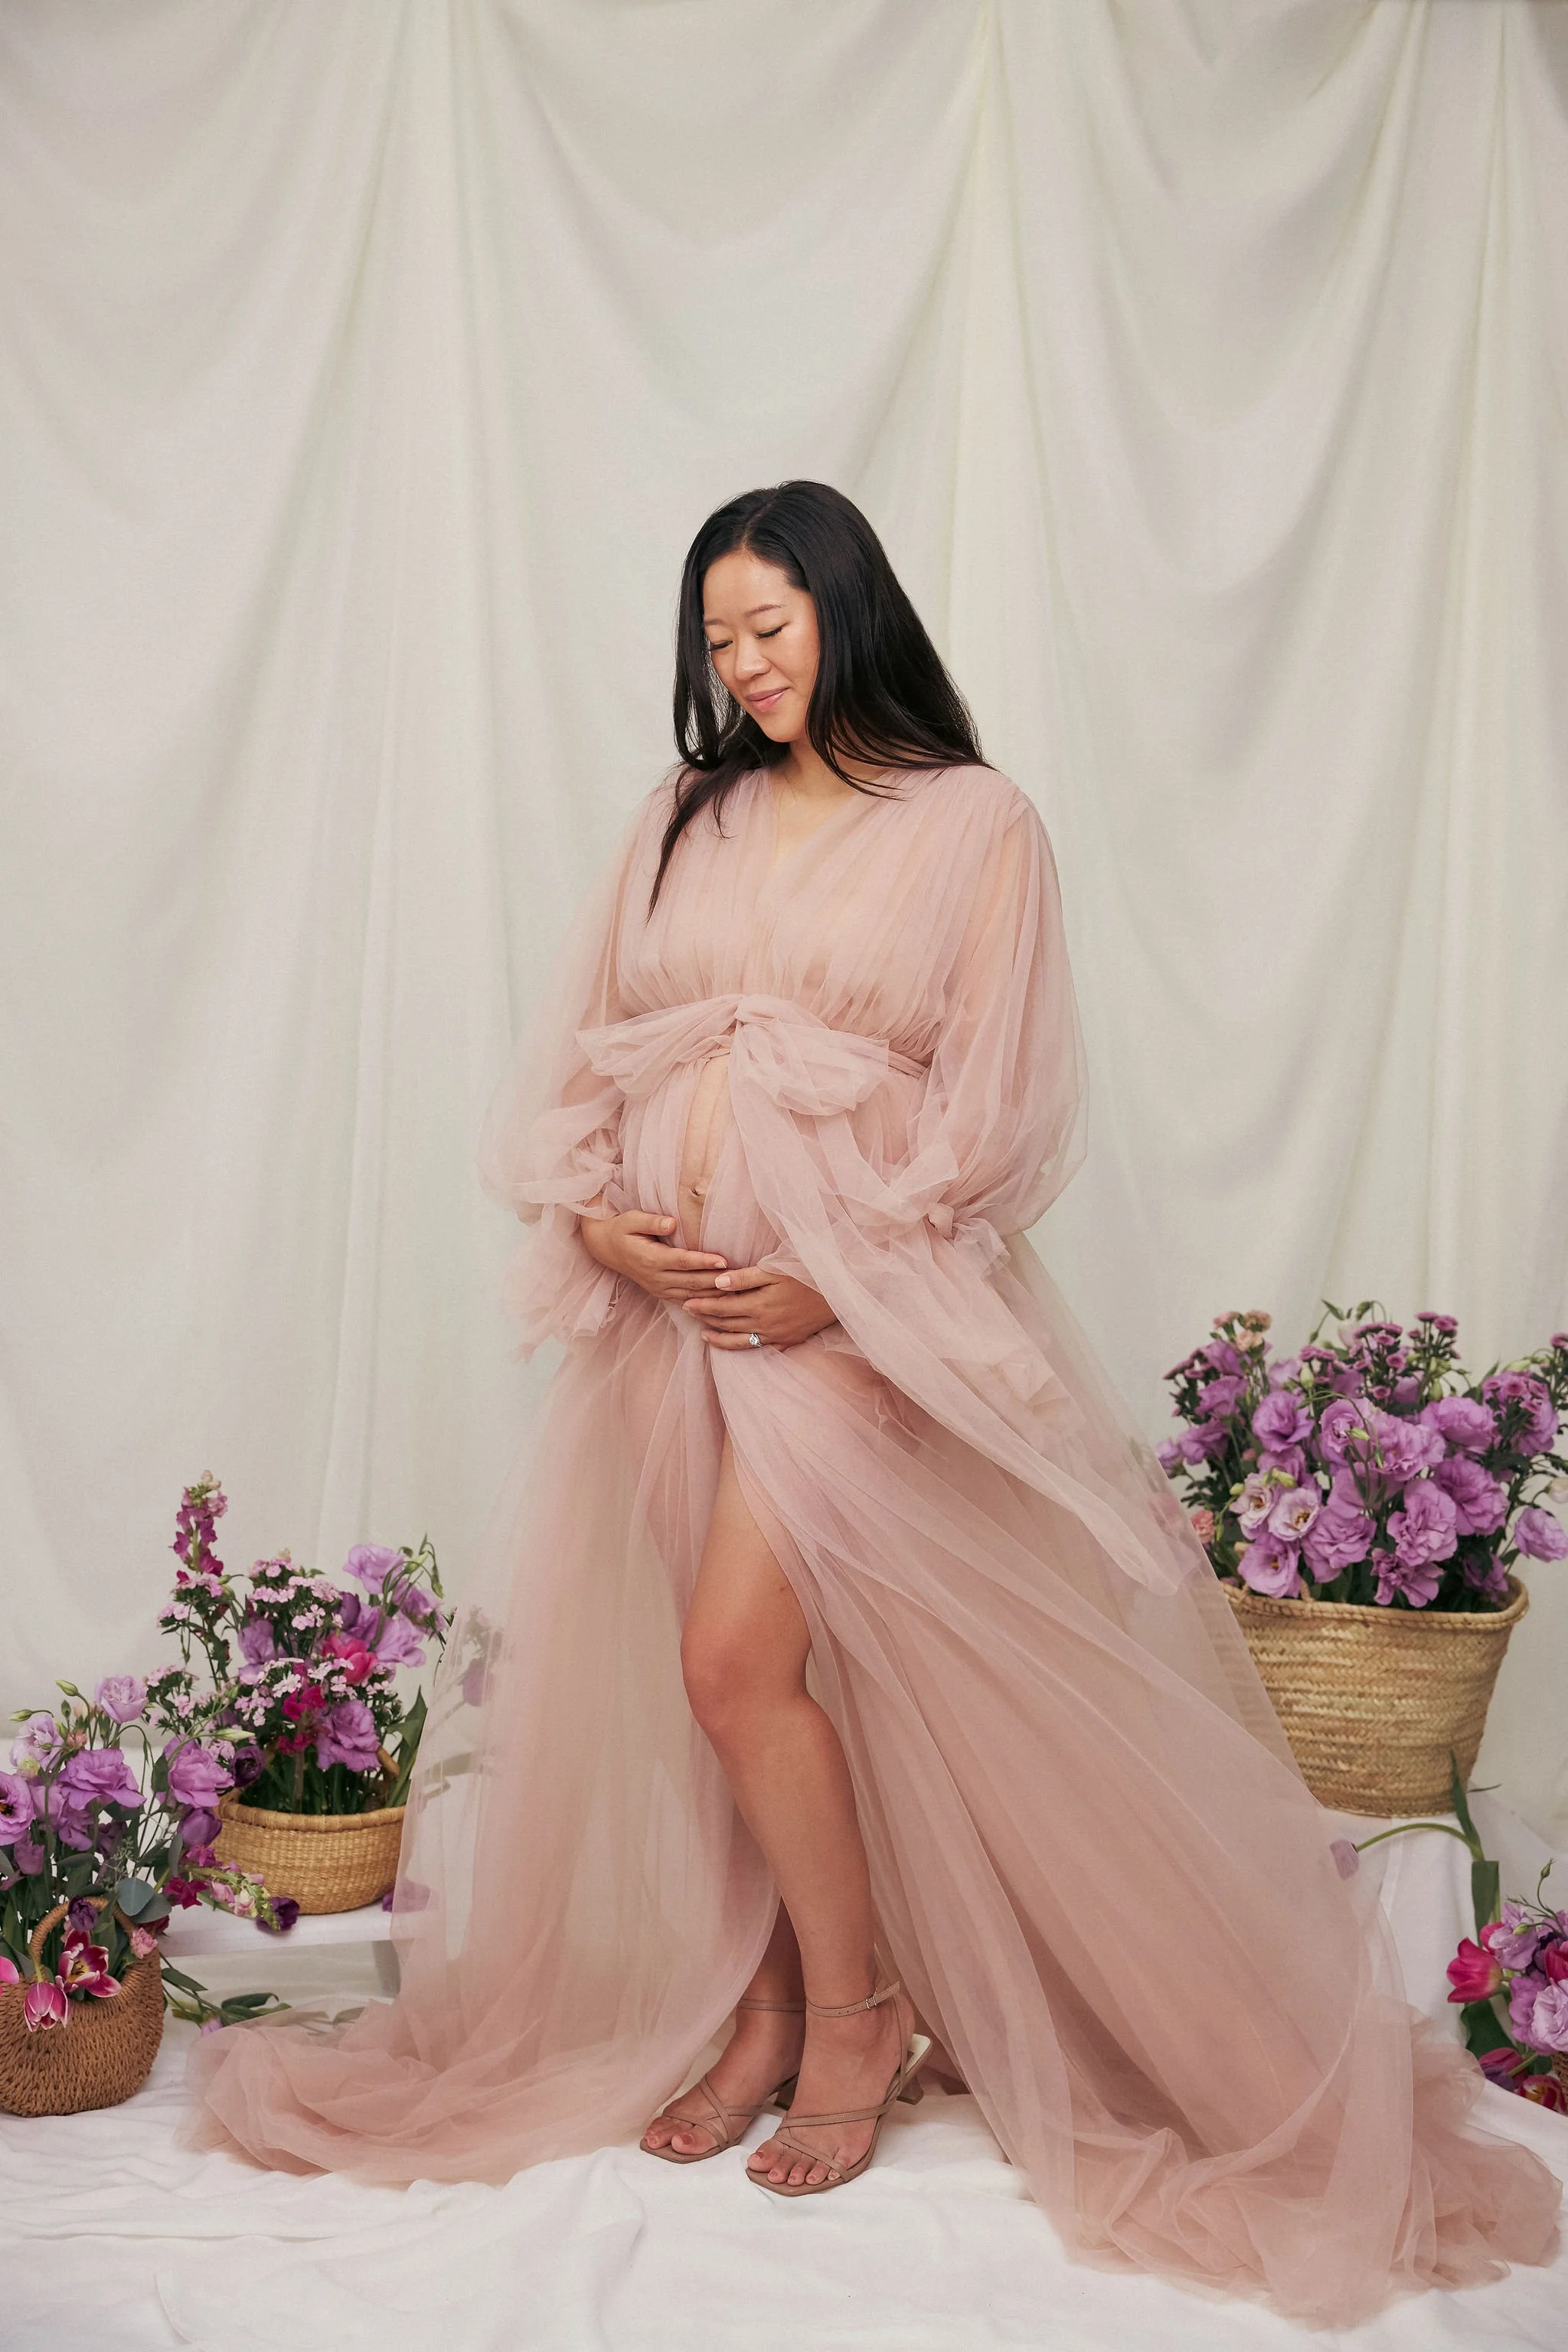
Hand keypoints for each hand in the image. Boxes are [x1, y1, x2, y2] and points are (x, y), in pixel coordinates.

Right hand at [579, 1210, 729, 1303]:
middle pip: (691, 1282)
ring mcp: (658, 1288)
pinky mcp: (661, 1293)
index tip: (724, 1260)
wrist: (606, 1248)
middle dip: (716, 1281)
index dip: (704, 1262)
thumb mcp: (632, 1219)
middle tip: (740, 1278)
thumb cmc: (622, 1229)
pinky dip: (704, 1303)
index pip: (682, 1261)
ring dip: (713, 1295)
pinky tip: (721, 1302)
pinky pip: (685, 1301)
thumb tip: (673, 1222)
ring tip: (736, 1291)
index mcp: (650, 1258)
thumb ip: (652, 1221)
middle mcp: (655, 1277)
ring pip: (691, 1295)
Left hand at [681, 1265, 836, 1350]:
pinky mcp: (788, 1341)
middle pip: (728, 1324)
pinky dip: (743, 1347)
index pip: (723, 1307)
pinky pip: (760, 1349)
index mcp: (760, 1305)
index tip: (687, 1302)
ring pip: (740, 1342)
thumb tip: (717, 1282)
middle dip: (706, 1318)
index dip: (703, 1305)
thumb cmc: (806, 1275)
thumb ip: (745, 1277)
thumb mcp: (775, 1270)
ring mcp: (777, 1336)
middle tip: (688, 1313)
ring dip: (720, 1339)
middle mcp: (765, 1325)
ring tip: (704, 1335)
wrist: (838, 1294)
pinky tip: (735, 1344)